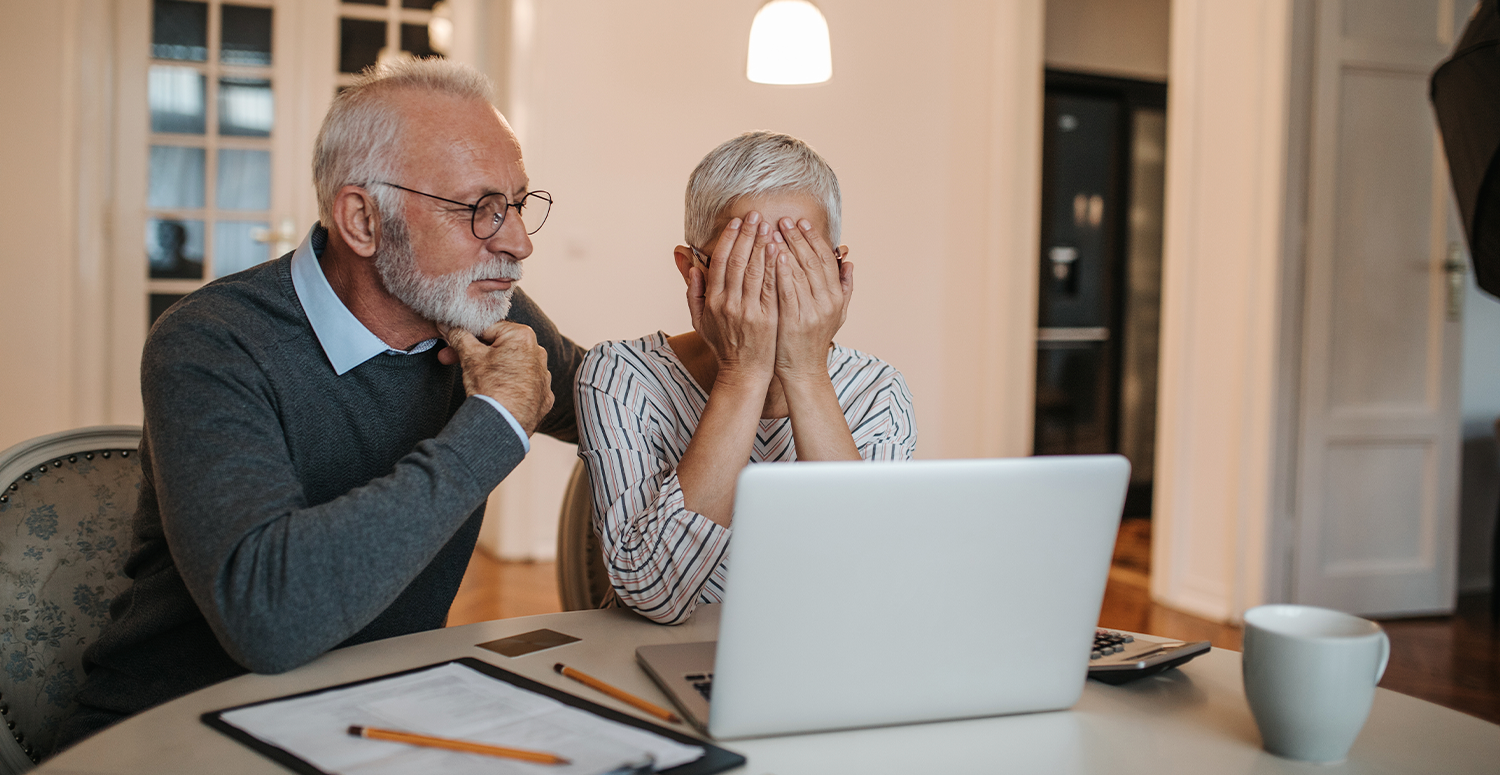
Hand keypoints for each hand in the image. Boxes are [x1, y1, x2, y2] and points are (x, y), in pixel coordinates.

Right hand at [438, 321, 553, 433]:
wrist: (504, 426)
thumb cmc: (490, 388)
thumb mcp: (469, 357)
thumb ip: (459, 336)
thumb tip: (448, 325)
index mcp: (523, 336)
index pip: (488, 328)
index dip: (467, 335)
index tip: (452, 343)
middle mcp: (539, 353)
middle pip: (500, 347)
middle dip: (475, 353)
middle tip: (450, 359)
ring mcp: (544, 376)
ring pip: (512, 365)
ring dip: (494, 369)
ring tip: (476, 381)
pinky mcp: (544, 396)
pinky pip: (524, 385)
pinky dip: (510, 387)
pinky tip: (496, 394)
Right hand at [688, 212, 779, 385]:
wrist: (744, 372)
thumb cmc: (723, 344)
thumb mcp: (700, 321)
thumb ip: (694, 293)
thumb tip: (691, 267)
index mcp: (712, 301)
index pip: (719, 262)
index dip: (729, 240)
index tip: (737, 222)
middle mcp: (729, 304)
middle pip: (738, 262)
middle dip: (747, 235)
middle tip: (755, 215)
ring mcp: (749, 311)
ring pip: (755, 271)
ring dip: (762, 245)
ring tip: (770, 226)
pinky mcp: (768, 318)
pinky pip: (772, 287)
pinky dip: (775, 267)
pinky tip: (780, 250)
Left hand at [771, 217, 852, 381]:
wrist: (803, 370)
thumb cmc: (813, 339)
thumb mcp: (836, 314)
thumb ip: (844, 287)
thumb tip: (849, 261)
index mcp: (836, 297)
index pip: (826, 260)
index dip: (814, 239)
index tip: (802, 222)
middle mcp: (827, 302)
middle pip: (812, 261)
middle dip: (798, 238)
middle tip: (784, 219)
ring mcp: (812, 311)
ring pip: (799, 271)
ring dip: (787, 248)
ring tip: (774, 230)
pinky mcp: (795, 320)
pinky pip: (788, 290)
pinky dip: (782, 270)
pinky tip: (774, 255)